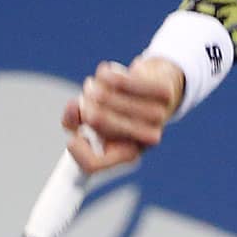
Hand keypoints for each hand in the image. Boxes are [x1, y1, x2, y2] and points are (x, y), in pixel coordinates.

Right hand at [62, 55, 184, 173]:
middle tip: (86, 96)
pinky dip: (109, 76)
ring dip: (96, 86)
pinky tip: (105, 73)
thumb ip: (74, 119)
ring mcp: (158, 118)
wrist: (157, 90)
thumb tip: (73, 107)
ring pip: (109, 98)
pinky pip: (125, 82)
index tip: (71, 137)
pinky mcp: (165, 93)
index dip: (75, 150)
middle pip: (96, 121)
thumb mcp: (93, 119)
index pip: (91, 164)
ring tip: (96, 83)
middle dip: (84, 104)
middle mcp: (145, 142)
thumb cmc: (120, 109)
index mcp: (126, 154)